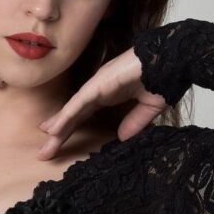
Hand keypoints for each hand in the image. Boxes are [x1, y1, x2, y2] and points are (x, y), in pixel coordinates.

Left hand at [35, 45, 167, 156]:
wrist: (169, 60)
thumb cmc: (161, 77)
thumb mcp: (147, 107)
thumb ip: (134, 122)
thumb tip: (121, 138)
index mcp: (107, 94)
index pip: (83, 115)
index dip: (70, 129)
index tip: (56, 142)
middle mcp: (97, 90)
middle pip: (73, 116)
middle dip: (58, 135)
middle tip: (44, 153)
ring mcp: (96, 86)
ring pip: (72, 111)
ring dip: (57, 128)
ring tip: (44, 146)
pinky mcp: (98, 84)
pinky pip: (78, 103)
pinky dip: (66, 116)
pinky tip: (54, 129)